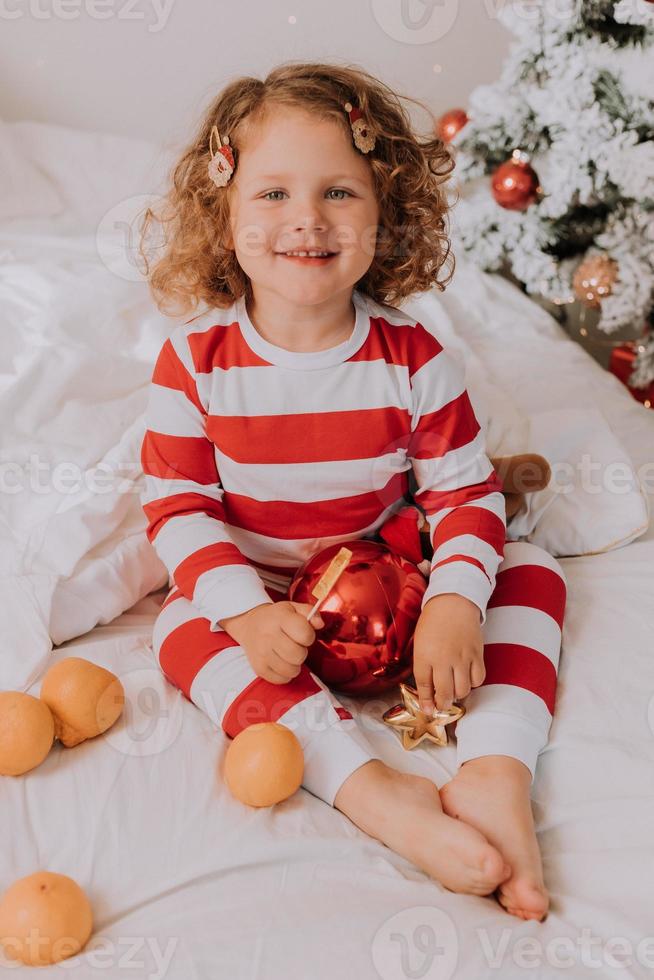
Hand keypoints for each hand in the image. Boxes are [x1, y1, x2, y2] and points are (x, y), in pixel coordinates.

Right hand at [218, 601, 323, 684]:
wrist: (250, 625)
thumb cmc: (277, 618)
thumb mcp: (293, 608)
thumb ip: (310, 612)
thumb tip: (320, 624)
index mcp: (280, 618)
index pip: (305, 635)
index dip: (309, 636)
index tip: (303, 634)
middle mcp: (268, 635)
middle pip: (299, 655)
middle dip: (302, 652)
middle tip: (296, 646)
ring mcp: (262, 653)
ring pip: (291, 670)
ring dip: (295, 665)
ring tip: (289, 655)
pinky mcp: (259, 668)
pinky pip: (282, 679)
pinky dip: (285, 674)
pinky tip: (282, 663)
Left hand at [412, 594, 484, 713]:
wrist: (453, 602)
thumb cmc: (433, 623)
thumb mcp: (420, 643)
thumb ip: (422, 667)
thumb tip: (427, 691)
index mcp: (425, 655)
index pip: (424, 686)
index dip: (425, 702)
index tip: (428, 710)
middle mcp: (443, 659)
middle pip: (444, 693)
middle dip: (442, 704)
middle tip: (441, 705)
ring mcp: (462, 657)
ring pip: (463, 690)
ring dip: (457, 695)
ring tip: (453, 689)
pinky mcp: (477, 654)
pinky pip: (478, 679)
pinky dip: (473, 683)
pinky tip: (467, 677)